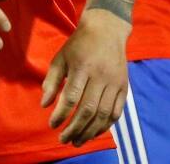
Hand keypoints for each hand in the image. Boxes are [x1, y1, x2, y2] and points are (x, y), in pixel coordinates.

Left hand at [41, 8, 129, 146]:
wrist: (107, 29)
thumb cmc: (79, 44)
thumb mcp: (61, 57)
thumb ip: (51, 81)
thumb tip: (45, 105)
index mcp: (82, 67)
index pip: (71, 97)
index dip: (61, 114)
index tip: (52, 125)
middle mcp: (101, 75)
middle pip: (88, 109)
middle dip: (74, 129)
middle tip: (63, 139)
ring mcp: (115, 82)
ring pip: (103, 114)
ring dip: (89, 132)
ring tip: (77, 141)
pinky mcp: (124, 86)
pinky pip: (116, 112)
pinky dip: (105, 126)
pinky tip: (93, 132)